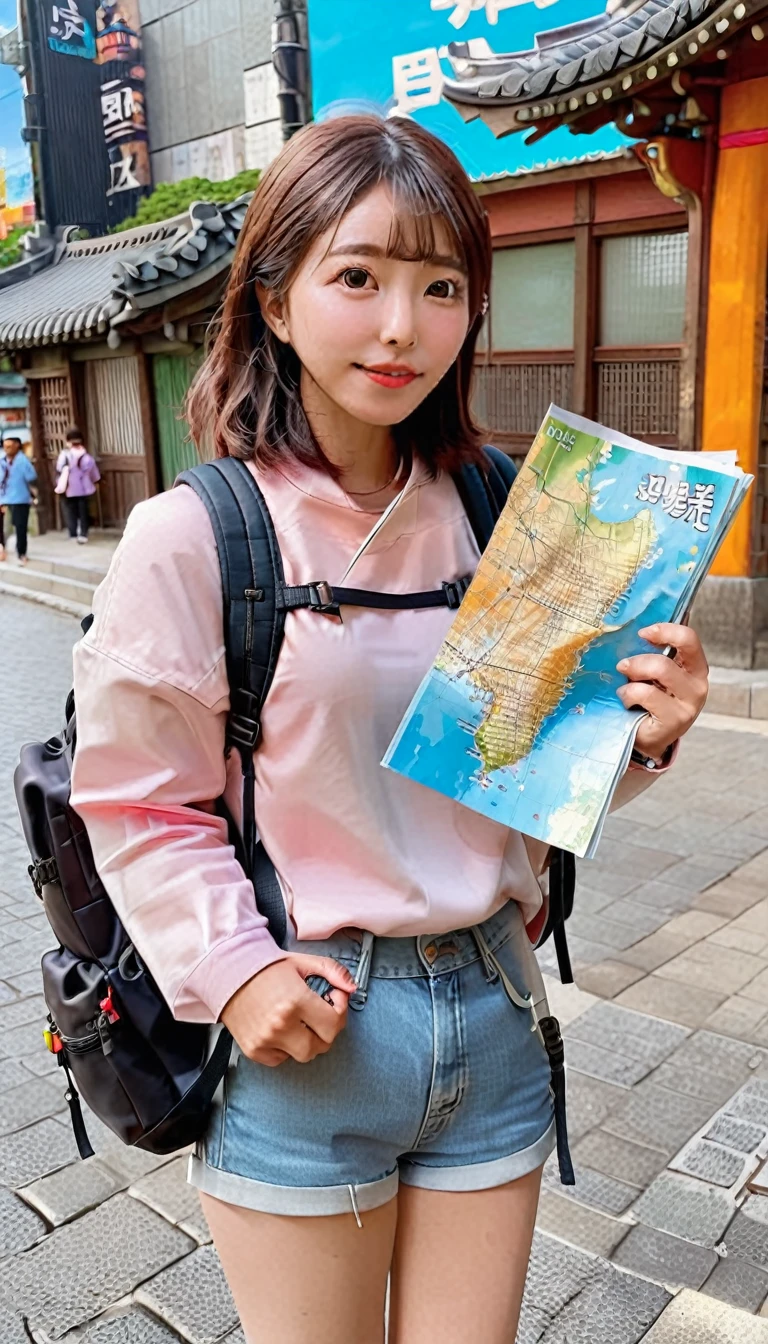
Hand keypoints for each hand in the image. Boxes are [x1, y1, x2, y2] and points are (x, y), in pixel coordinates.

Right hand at [220, 953, 355, 1066]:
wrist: (227, 973)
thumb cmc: (265, 968)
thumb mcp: (302, 963)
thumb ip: (332, 972)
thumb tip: (352, 987)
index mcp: (296, 1001)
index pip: (334, 1025)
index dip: (340, 1011)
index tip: (333, 999)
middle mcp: (281, 1025)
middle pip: (322, 1045)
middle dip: (327, 1029)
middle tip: (320, 1013)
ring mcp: (266, 1040)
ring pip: (304, 1055)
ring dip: (308, 1040)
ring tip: (301, 1021)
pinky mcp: (254, 1050)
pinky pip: (282, 1059)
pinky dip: (287, 1047)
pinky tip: (283, 1028)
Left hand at [616, 622, 707, 760]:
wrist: (646, 737)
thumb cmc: (648, 700)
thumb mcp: (653, 673)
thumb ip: (654, 652)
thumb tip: (640, 623)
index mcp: (695, 666)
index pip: (689, 638)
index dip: (665, 630)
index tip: (643, 633)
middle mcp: (698, 684)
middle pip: (669, 657)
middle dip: (639, 660)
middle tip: (622, 666)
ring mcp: (689, 703)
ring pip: (660, 670)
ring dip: (633, 674)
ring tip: (623, 686)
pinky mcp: (675, 719)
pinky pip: (646, 694)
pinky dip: (629, 694)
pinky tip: (626, 701)